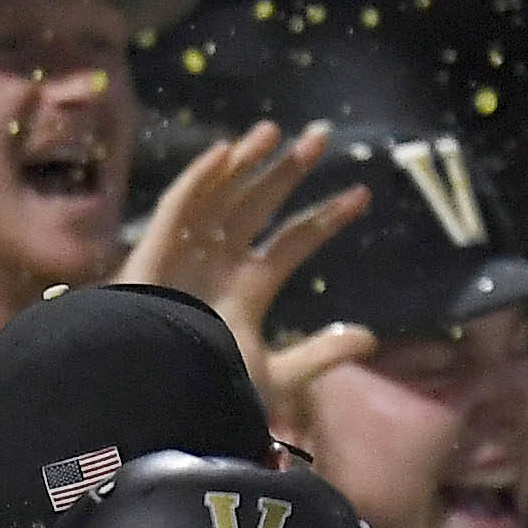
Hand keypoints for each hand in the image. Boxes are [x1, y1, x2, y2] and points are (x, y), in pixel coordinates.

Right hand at [120, 122, 377, 430]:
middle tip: (321, 135)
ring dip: (246, 162)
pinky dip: (199, 179)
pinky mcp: (157, 249)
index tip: (362, 195)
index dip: (327, 216)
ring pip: (223, 194)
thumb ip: (320, 356)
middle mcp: (221, 261)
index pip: (295, 240)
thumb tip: (370, 339)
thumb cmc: (207, 387)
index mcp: (250, 287)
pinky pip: (179, 205)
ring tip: (276, 131)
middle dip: (288, 169)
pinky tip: (226, 152)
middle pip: (260, 203)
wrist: (157, 396)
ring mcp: (189, 251)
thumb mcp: (275, 376)